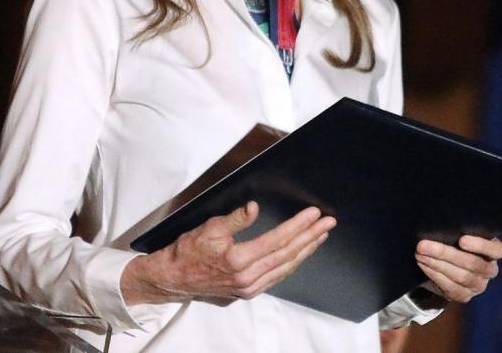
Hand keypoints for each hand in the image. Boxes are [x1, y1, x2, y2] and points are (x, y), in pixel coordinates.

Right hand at [121, 201, 334, 305]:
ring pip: (285, 268)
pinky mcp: (247, 293)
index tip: (314, 214)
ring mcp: (249, 289)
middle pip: (287, 255)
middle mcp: (248, 278)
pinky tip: (299, 254)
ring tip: (320, 236)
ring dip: (305, 251)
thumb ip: (235, 219)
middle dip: (310, 237)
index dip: (298, 225)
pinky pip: (276, 277)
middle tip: (328, 223)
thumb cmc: (188, 251)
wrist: (173, 279)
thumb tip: (255, 207)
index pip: (278, 240)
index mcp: (239, 260)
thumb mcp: (209, 228)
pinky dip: (291, 264)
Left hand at [415, 235, 501, 303]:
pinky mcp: (465, 296)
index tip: (461, 240)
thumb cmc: (454, 241)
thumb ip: (457, 229)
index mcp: (494, 251)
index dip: (481, 246)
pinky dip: (435, 275)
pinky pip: (451, 288)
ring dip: (437, 264)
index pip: (497, 250)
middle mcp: (490, 270)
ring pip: (461, 276)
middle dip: (445, 253)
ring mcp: (479, 285)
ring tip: (420, 254)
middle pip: (473, 263)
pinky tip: (424, 265)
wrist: (445, 264)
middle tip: (423, 245)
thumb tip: (440, 222)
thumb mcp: (459, 234)